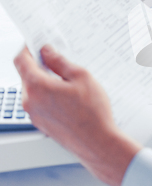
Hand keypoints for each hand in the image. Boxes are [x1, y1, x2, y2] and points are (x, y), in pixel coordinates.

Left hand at [14, 45, 141, 185]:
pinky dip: (49, 95)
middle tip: (58, 60)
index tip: (36, 43)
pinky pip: (40, 103)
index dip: (27, 48)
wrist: (97, 143)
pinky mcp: (42, 124)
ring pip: (34, 90)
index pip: (20, 60)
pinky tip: (69, 97)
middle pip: (26, 75)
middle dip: (40, 65)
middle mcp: (30, 101)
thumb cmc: (92, 112)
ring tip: (69, 82)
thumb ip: (60, 62)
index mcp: (36, 87)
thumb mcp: (81, 77)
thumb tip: (48, 52)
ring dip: (46, 81)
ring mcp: (34, 115)